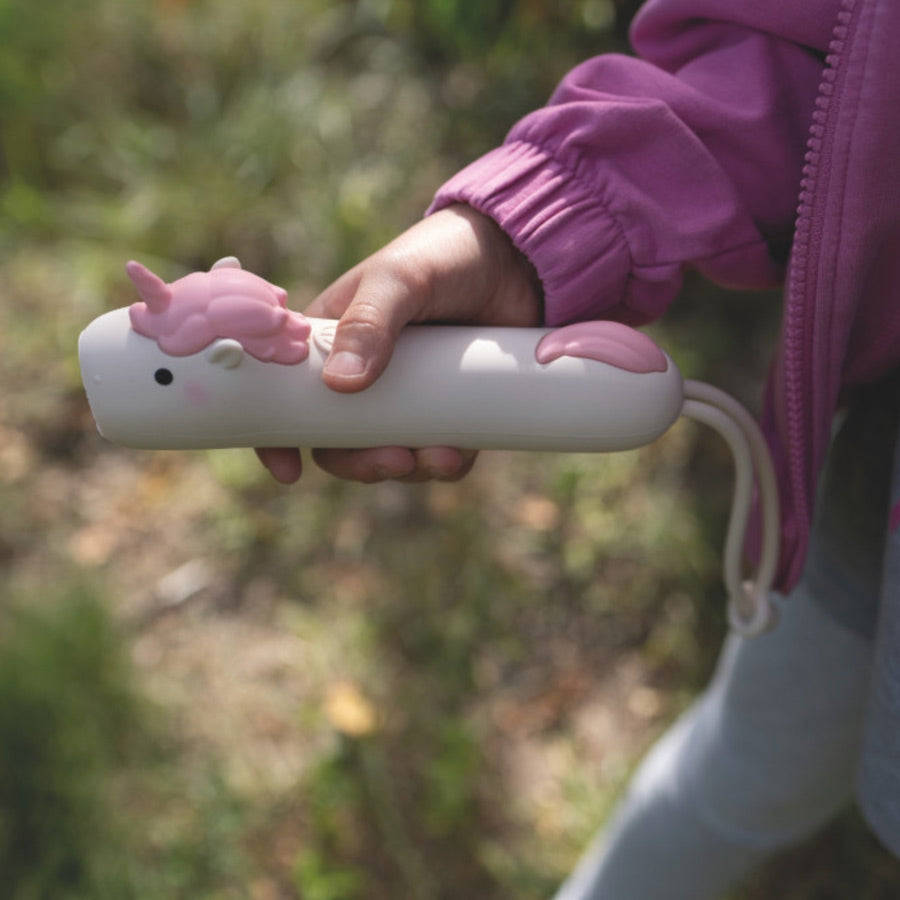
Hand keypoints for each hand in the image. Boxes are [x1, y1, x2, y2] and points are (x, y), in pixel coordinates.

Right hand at [256, 204, 542, 483]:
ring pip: (390, 453)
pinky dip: (445, 464)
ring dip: (409, 468)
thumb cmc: (444, 255)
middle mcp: (362, 374)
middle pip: (341, 440)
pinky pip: (438, 452)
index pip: (289, 394)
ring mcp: (407, 395)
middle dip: (361, 463)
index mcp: (330, 342)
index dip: (279, 435)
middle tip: (393, 461)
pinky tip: (459, 454)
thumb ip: (369, 322)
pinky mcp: (449, 407)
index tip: (287, 469)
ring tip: (441, 457)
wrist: (520, 258)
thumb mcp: (399, 279)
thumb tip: (340, 385)